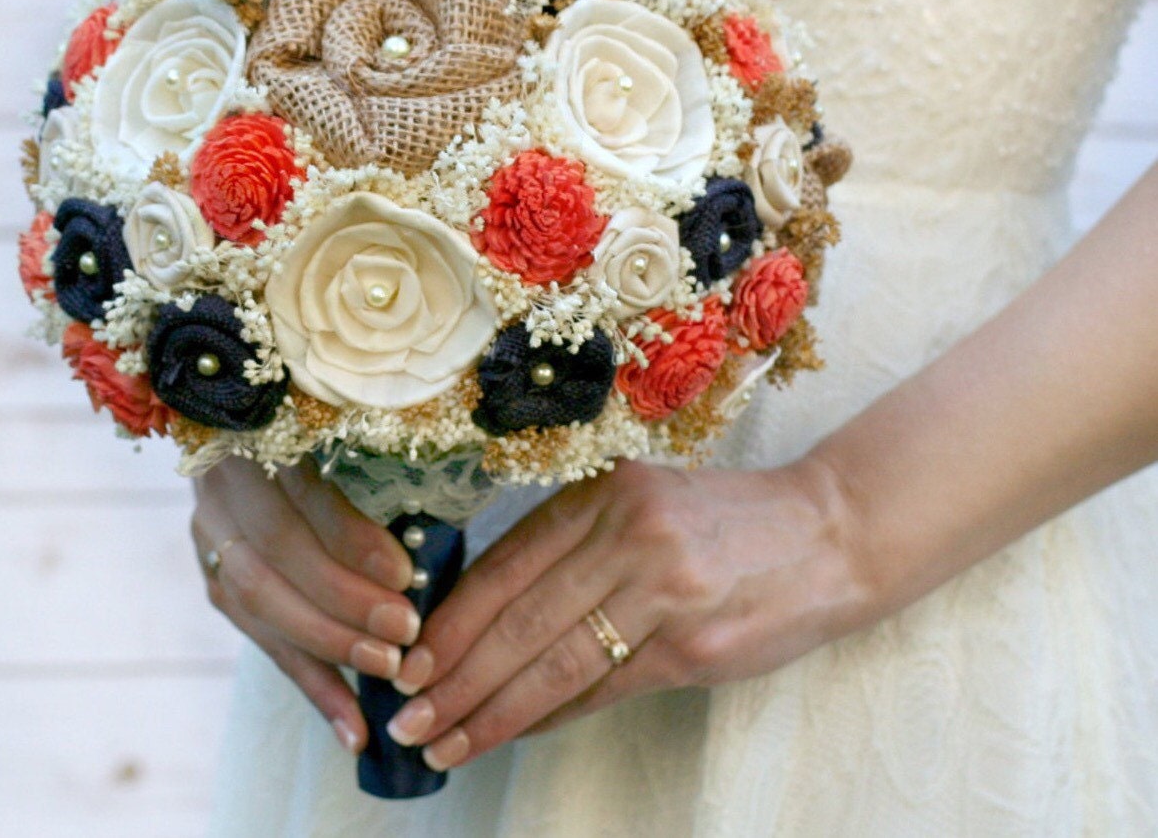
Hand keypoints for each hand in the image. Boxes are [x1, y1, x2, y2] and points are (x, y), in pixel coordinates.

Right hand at [190, 454, 419, 752]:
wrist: (255, 435)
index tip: (405, 575)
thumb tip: (435, 529)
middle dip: (345, 603)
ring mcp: (211, 537)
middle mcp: (223, 486)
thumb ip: (380, 471)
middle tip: (404, 634)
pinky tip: (352, 727)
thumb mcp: (354, 435)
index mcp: (258, 432)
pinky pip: (264, 642)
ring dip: (330, 647)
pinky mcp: (215, 581)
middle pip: (277, 558)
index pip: (302, 496)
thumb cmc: (333, 433)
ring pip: (260, 605)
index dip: (352, 540)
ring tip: (386, 672)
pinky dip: (314, 685)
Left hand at [383, 456, 869, 771]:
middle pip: (519, 617)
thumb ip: (574, 548)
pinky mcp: (694, 644)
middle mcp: (628, 531)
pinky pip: (606, 687)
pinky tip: (517, 734)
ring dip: (493, 711)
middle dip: (454, 676)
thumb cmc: (726, 522)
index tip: (408, 661)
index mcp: (605, 491)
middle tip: (407, 717)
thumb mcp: (643, 507)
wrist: (828, 532)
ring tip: (446, 744)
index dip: (451, 620)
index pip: (505, 563)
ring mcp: (663, 587)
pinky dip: (554, 716)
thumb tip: (491, 620)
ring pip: (555, 661)